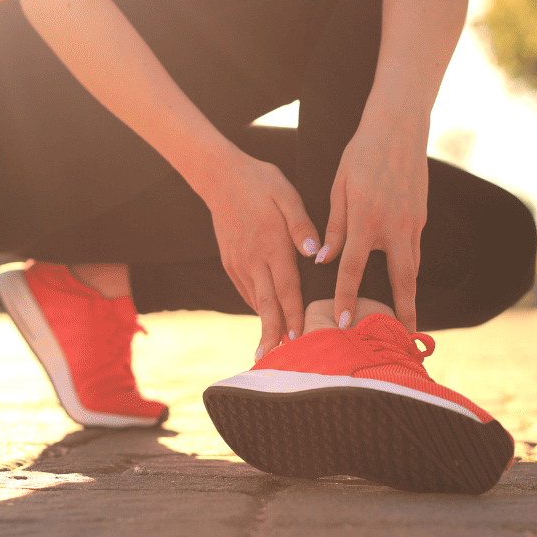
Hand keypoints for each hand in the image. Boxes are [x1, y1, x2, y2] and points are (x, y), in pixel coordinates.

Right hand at [201, 149, 320, 356]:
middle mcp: (254, 259)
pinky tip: (265, 317)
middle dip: (273, 333)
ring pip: (254, 300)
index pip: (286, 288)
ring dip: (264, 324)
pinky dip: (256, 305)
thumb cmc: (260, 182)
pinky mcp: (230, 261)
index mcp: (272, 245)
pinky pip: (245, 289)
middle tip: (275, 360)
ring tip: (271, 349)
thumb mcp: (286, 195)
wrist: (219, 177)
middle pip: (266, 304)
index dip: (293, 315)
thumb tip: (316, 252)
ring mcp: (239, 262)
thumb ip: (302, 225)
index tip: (298, 338)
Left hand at [320, 123, 427, 331]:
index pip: (352, 269)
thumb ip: (334, 227)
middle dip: (401, 313)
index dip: (345, 298)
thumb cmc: (361, 155)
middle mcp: (393, 227)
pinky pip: (415, 251)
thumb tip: (323, 259)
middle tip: (402, 339)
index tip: (342, 323)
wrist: (398, 128)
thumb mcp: (339, 187)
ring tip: (406, 322)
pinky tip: (405, 285)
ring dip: (410, 297)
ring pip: (412, 269)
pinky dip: (410, 271)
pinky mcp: (420, 217)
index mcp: (366, 220)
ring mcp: (412, 223)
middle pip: (401, 281)